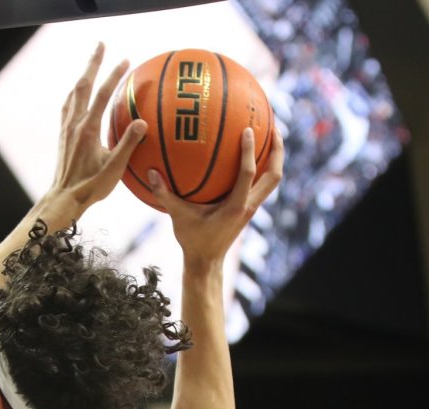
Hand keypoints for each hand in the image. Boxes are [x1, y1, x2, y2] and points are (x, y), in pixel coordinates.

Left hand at [47, 43, 146, 213]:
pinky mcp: (63, 135)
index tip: (126, 60)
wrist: (64, 198)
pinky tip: (78, 94)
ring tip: (91, 64)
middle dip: (93, 63)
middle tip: (101, 45)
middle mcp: (75, 124)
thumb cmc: (91, 187)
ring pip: (73, 93)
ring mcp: (67, 128)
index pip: (103, 95)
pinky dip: (75, 93)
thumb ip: (128, 145)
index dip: (114, 76)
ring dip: (83, 75)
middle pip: (83, 85)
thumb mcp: (114, 168)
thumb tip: (141, 123)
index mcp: (88, 129)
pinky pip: (68, 106)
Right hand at [146, 127, 283, 266]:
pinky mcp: (249, 208)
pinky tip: (252, 153)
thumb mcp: (177, 217)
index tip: (246, 130)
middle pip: (274, 176)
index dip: (249, 151)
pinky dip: (262, 167)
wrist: (207, 262)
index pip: (248, 174)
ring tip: (272, 135)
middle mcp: (249, 206)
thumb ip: (165, 195)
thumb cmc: (193, 240)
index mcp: (235, 207)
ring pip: (272, 180)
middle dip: (278, 151)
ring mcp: (252, 208)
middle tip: (275, 127)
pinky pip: (261, 183)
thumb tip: (151, 172)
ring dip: (275, 158)